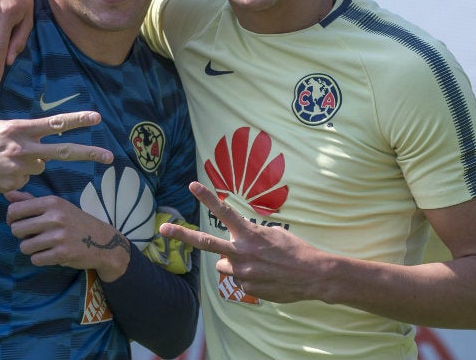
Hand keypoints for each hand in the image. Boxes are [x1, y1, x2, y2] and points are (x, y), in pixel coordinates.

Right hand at [0, 111, 112, 196]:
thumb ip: (22, 137)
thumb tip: (41, 157)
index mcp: (18, 128)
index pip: (54, 123)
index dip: (77, 120)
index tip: (97, 118)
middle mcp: (22, 147)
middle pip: (63, 151)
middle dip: (89, 154)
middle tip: (110, 157)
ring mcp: (18, 167)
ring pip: (37, 168)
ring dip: (26, 166)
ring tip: (1, 162)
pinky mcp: (12, 184)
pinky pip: (22, 181)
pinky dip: (13, 178)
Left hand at [5, 190, 130, 281]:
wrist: (102, 240)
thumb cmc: (74, 221)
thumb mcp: (56, 206)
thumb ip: (30, 201)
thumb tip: (6, 194)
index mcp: (51, 202)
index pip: (14, 210)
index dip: (12, 219)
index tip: (20, 223)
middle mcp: (55, 217)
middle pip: (16, 230)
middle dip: (22, 235)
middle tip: (34, 235)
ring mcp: (59, 236)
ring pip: (24, 247)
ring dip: (31, 249)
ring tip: (44, 245)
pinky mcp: (62, 254)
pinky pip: (36, 259)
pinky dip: (41, 259)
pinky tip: (51, 253)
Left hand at [159, 181, 323, 302]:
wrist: (313, 276)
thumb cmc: (295, 250)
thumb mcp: (273, 234)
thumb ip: (249, 235)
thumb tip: (235, 241)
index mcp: (249, 234)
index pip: (224, 212)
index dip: (207, 197)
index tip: (192, 186)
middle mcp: (241, 252)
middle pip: (205, 242)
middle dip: (181, 235)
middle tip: (162, 229)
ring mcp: (242, 273)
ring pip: (223, 265)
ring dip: (232, 262)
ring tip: (256, 263)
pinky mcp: (246, 289)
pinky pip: (238, 280)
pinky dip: (247, 277)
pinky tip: (265, 276)